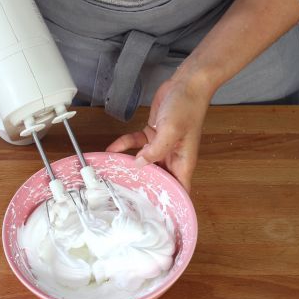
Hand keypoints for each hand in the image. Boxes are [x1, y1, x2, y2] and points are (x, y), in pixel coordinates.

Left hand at [106, 69, 214, 192]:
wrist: (186, 82)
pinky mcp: (153, 133)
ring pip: (143, 162)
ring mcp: (162, 145)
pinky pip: (136, 144)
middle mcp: (173, 156)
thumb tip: (139, 165)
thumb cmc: (187, 106)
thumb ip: (155, 150)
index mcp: (183, 161)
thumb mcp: (171, 130)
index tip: (155, 215)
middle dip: (143, 187)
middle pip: (158, 179)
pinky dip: (124, 146)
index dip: (169, 203)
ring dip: (129, 166)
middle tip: (124, 197)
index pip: (179, 190)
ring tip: (113, 174)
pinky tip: (112, 149)